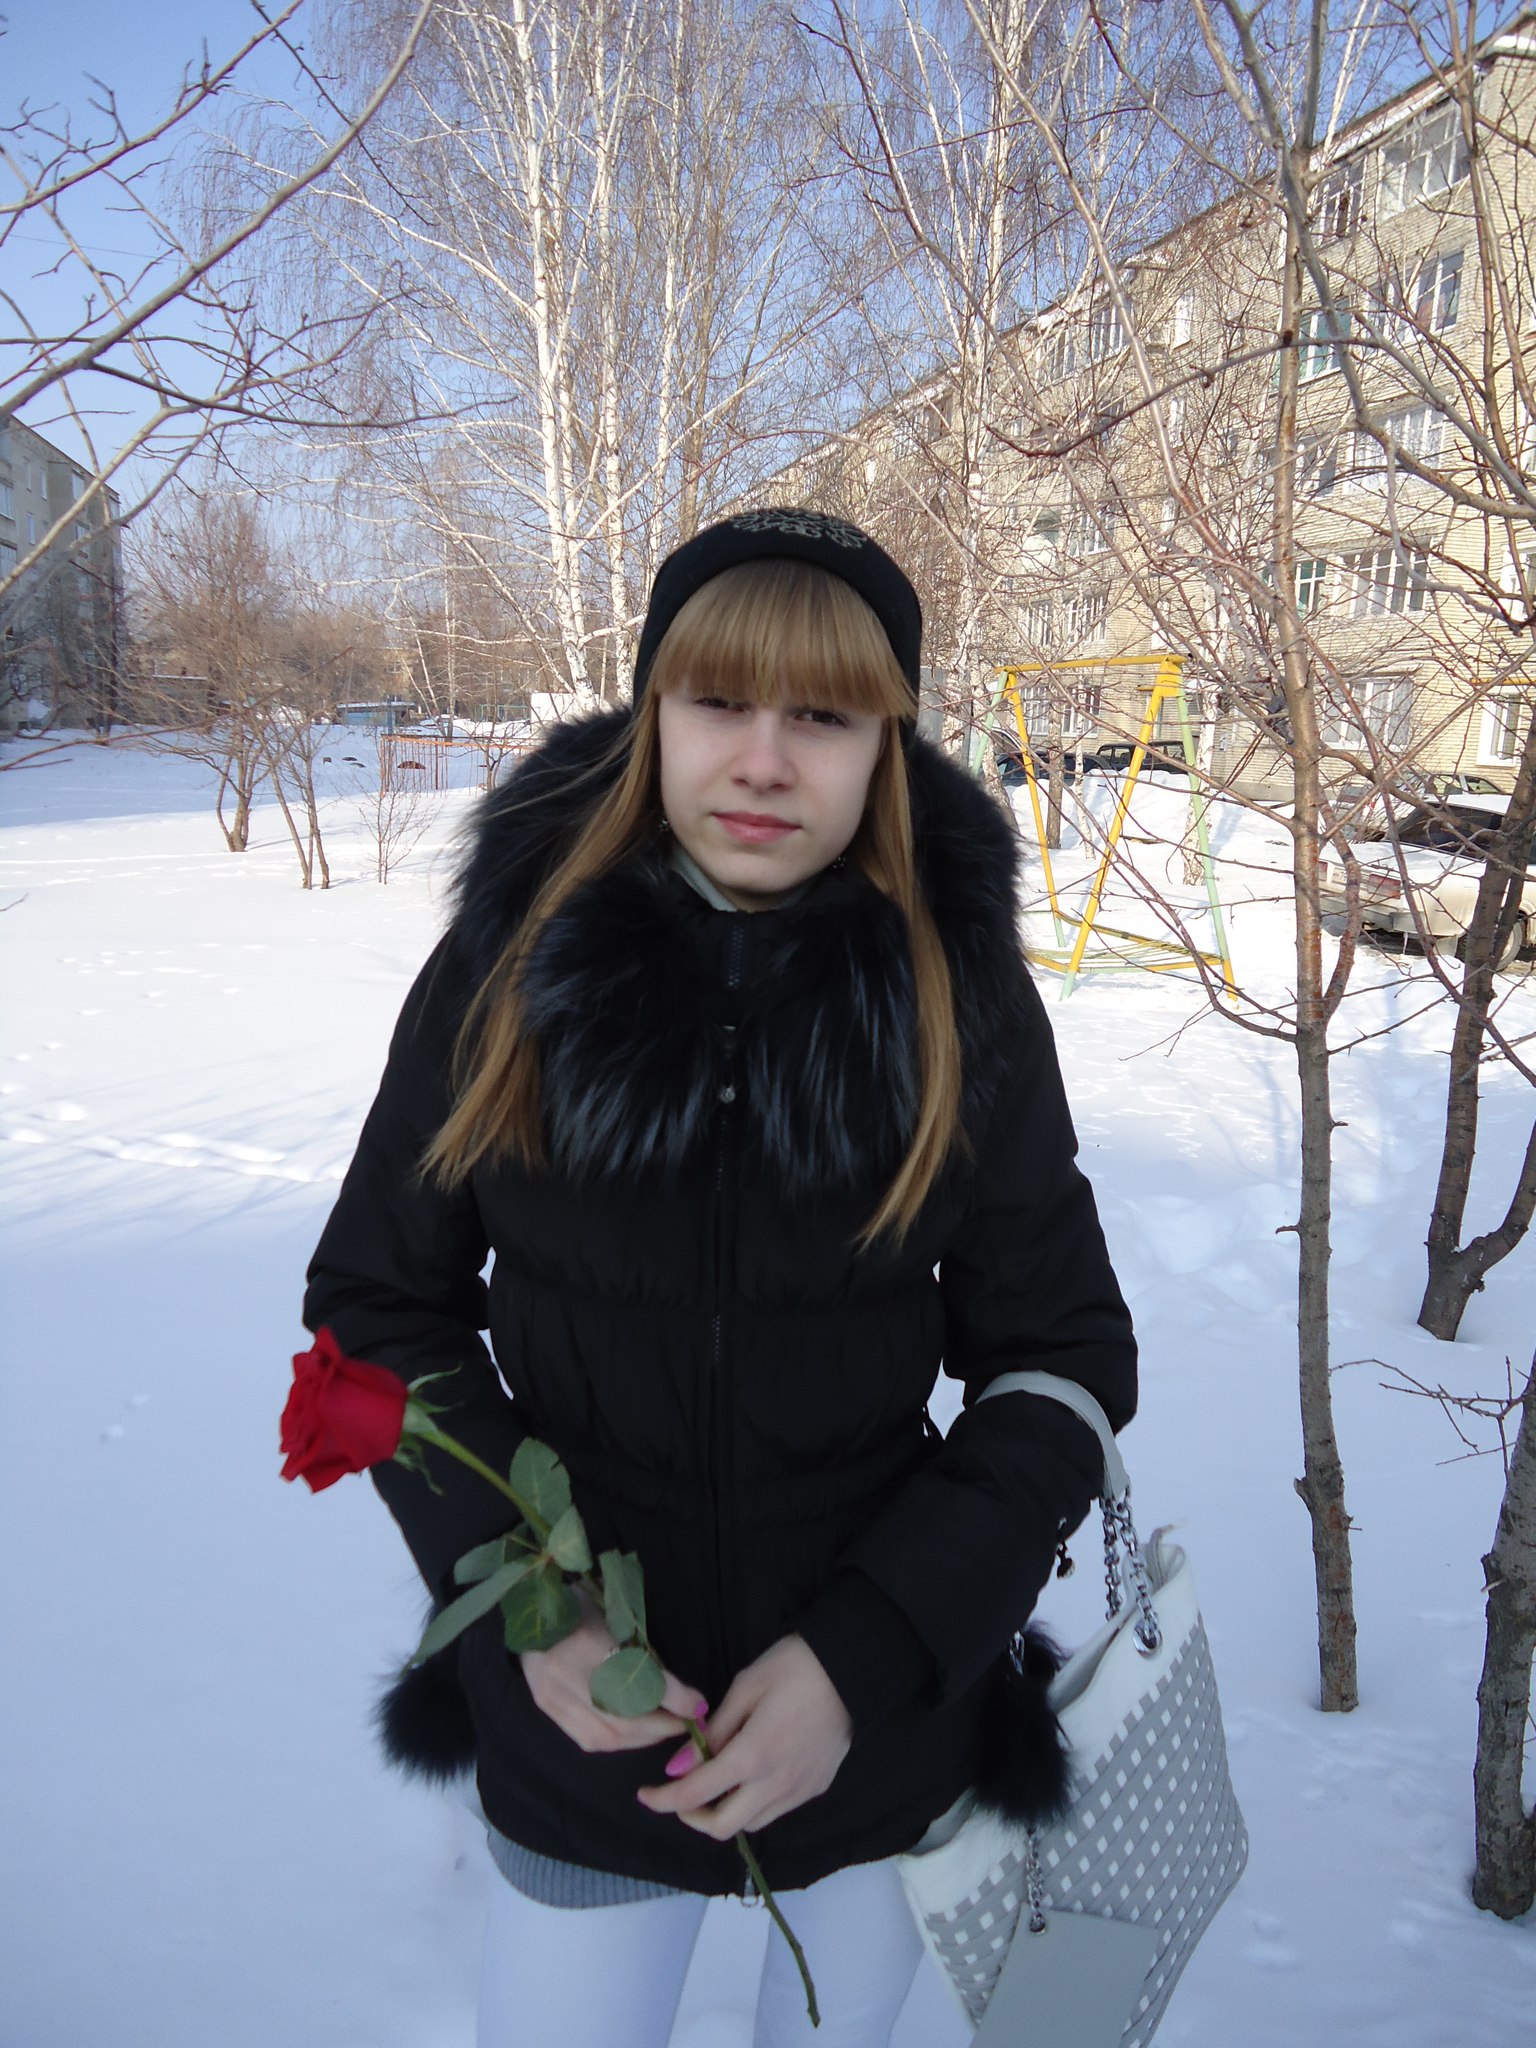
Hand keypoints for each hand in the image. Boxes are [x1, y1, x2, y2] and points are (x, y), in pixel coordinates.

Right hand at [521, 1593, 705, 1753]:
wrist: (532, 1605)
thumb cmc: (582, 1604)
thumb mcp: (616, 1615)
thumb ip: (642, 1652)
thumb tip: (682, 1693)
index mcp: (586, 1640)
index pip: (638, 1679)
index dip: (672, 1697)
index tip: (698, 1706)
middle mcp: (565, 1673)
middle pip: (622, 1717)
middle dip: (661, 1727)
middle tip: (686, 1724)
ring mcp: (551, 1694)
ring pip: (605, 1736)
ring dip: (642, 1739)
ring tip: (665, 1730)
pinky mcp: (546, 1707)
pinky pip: (587, 1739)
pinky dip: (619, 1742)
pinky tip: (636, 1735)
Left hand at [636, 1635, 851, 1838]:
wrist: (852, 1667)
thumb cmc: (794, 1666)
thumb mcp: (746, 1687)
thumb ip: (712, 1730)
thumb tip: (679, 1766)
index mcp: (752, 1756)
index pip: (695, 1795)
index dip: (663, 1801)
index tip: (645, 1795)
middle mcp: (776, 1784)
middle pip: (722, 1827)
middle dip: (691, 1817)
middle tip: (680, 1794)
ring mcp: (799, 1791)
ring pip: (751, 1825)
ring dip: (724, 1814)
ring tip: (714, 1784)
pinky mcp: (815, 1788)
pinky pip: (775, 1811)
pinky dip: (752, 1805)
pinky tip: (748, 1779)